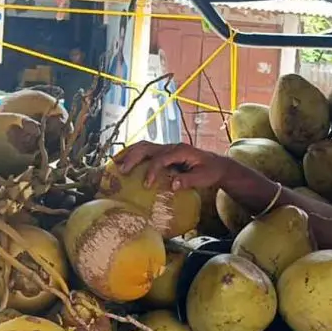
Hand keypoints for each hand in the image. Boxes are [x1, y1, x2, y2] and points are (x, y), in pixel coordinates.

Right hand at [113, 141, 228, 190]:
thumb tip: (172, 184)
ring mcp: (166, 148)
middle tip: (121, 171)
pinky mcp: (163, 153)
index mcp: (181, 151)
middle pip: (147, 148)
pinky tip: (123, 162)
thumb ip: (188, 180)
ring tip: (115, 163)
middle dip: (132, 158)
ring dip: (128, 153)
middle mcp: (171, 147)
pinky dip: (132, 154)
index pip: (161, 158)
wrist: (216, 165)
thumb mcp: (203, 178)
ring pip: (143, 146)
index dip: (152, 170)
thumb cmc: (210, 172)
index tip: (146, 184)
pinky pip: (145, 150)